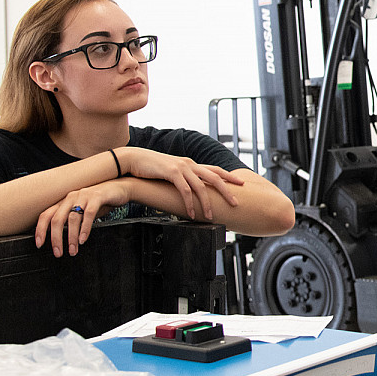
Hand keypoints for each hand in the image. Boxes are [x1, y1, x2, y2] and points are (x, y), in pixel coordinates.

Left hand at [36, 180, 131, 256]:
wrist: (120, 188)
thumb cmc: (99, 202)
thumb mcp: (82, 211)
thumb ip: (71, 220)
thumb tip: (61, 238)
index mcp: (64, 201)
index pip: (46, 215)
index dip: (40, 230)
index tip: (39, 244)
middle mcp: (71, 197)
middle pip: (56, 219)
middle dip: (56, 238)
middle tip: (58, 253)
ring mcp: (83, 196)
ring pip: (72, 219)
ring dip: (72, 237)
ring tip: (73, 250)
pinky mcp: (97, 197)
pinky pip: (88, 214)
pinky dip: (85, 229)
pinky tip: (83, 239)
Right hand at [116, 147, 245, 220]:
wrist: (134, 159)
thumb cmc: (152, 168)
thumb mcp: (173, 172)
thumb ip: (184, 178)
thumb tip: (192, 191)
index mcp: (192, 164)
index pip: (215, 170)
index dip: (229, 176)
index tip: (242, 184)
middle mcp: (190, 164)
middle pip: (215, 178)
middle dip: (227, 191)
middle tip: (236, 203)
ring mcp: (181, 167)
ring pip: (201, 187)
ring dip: (207, 204)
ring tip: (210, 217)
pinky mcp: (171, 173)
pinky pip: (184, 190)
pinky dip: (189, 203)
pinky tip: (192, 213)